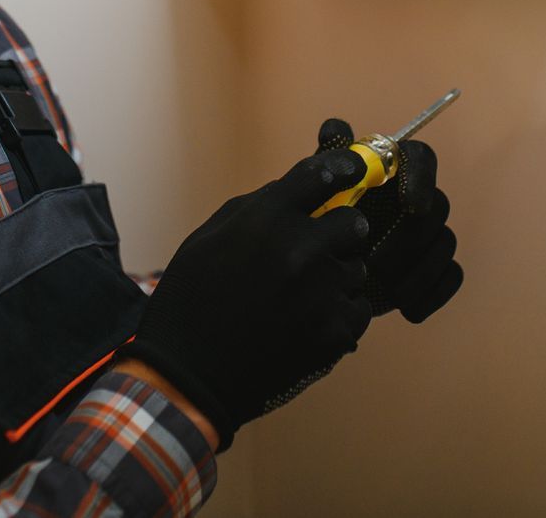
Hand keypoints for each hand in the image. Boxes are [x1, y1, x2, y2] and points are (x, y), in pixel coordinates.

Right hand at [120, 149, 374, 448]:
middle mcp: (302, 248)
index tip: (352, 170)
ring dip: (337, 276)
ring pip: (356, 268)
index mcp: (267, 219)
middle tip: (319, 249)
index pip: (324, 173)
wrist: (187, 375)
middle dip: (339, 232)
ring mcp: (323, 292)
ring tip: (301, 297)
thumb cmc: (189, 301)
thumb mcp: (208, 238)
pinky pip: (358, 308)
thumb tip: (295, 191)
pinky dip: (340, 314)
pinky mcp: (335, 332)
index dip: (343, 169)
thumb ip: (256, 208)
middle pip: (353, 222)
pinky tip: (308, 323)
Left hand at [318, 119, 462, 322]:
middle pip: (436, 206)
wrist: (318, 281)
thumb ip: (326, 163)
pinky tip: (407, 309)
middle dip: (408, 237)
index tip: (409, 204)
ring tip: (383, 289)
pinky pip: (451, 276)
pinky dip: (431, 293)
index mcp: (391, 174)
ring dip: (417, 269)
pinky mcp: (436, 269)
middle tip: (373, 262)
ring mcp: (430, 236)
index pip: (420, 157)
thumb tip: (335, 128)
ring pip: (444, 243)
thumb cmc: (318, 228)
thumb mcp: (313, 197)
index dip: (420, 177)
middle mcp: (417, 200)